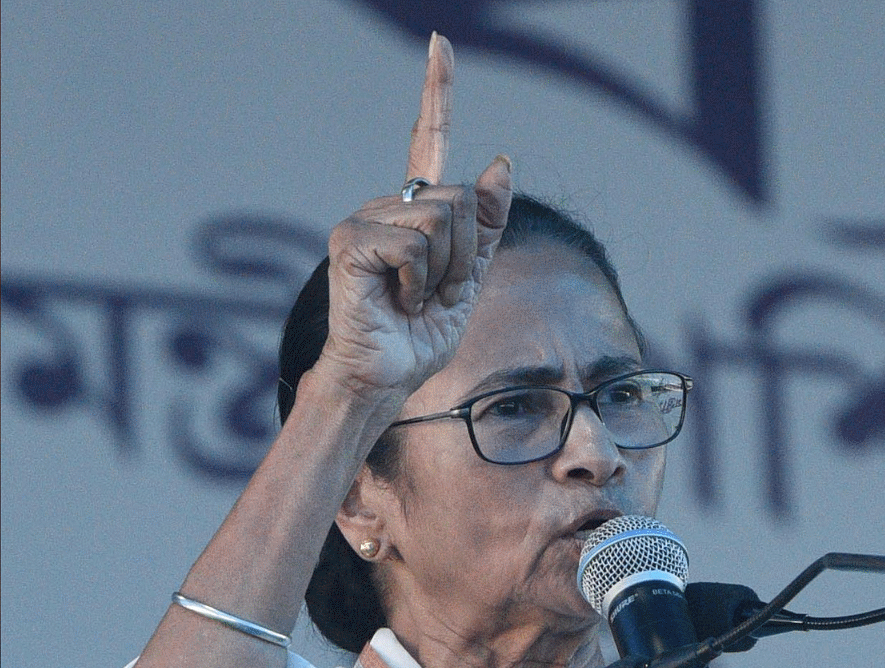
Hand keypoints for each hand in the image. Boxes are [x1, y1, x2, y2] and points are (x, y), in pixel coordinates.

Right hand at [306, 33, 513, 406]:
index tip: (441, 43)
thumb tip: (501, 161)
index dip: (437, 91)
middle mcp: (385, 205)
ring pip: (444, 220)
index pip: (428, 139)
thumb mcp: (471, 276)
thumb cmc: (421, 332)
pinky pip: (418, 246)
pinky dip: (423, 283)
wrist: (387, 376)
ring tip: (418, 298)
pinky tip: (399, 302)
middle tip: (438, 293)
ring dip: (447, 273)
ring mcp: (363, 219)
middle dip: (467, 257)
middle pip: (461, 200)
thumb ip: (487, 224)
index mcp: (414, 210)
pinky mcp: (351, 241)